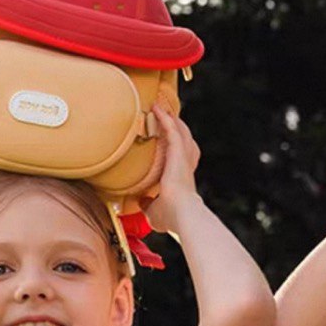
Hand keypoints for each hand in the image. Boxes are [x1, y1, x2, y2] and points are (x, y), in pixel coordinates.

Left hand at [140, 103, 200, 233]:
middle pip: (184, 141)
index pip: (181, 159)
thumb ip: (148, 205)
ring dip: (171, 119)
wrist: (181, 213)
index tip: (170, 142)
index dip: (176, 149)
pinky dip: (165, 118)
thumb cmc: (171, 217)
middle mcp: (185, 166)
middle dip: (177, 128)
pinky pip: (172, 129)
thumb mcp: (154, 212)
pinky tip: (156, 108)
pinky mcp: (179, 152)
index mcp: (182, 179)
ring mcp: (184, 157)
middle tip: (168, 117)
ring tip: (161, 108)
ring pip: (180, 132)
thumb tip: (140, 202)